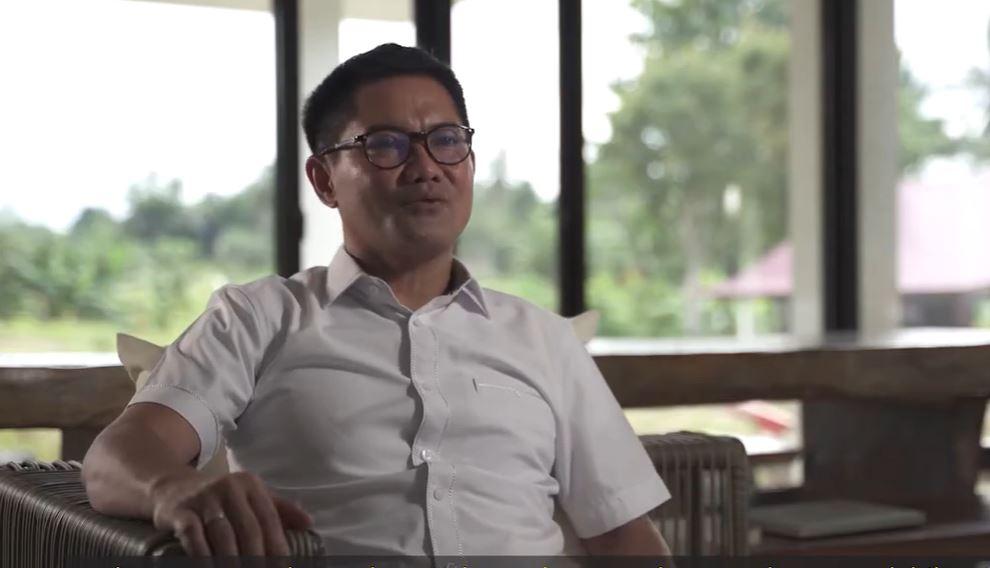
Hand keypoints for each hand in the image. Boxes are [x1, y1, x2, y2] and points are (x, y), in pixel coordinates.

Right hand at [148, 469, 312, 556]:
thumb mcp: (251, 496)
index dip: (278, 546)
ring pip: (223, 534)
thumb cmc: (221, 498)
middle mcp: (229, 488)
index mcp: (251, 485)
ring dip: (232, 560)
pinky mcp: (180, 510)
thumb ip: (280, 510)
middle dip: (257, 558)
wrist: (173, 487)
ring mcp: (204, 498)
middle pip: (249, 528)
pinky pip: (193, 534)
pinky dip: (202, 554)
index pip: (270, 519)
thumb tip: (309, 522)